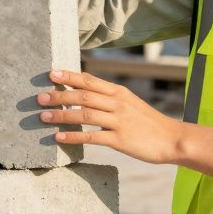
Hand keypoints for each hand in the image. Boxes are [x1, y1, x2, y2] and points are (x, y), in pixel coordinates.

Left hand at [38, 69, 184, 164]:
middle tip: (39, 97)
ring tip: (43, 117)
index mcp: (119, 92)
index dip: (69, 76)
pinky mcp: (120, 140)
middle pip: (83, 96)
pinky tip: (59, 138)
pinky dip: (73, 136)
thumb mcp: (130, 103)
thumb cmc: (148, 122)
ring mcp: (119, 121)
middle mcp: (118, 103)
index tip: (51, 73)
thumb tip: (85, 95)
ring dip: (61, 115)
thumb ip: (109, 99)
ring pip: (85, 114)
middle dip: (59, 95)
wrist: (172, 139)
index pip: (89, 80)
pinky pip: (92, 136)